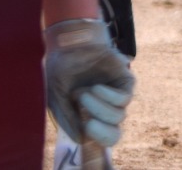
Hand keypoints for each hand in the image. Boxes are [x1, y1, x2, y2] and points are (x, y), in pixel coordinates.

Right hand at [43, 18, 135, 150]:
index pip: (101, 138)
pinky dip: (108, 97)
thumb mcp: (56, 95)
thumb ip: (66, 117)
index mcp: (89, 114)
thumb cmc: (61, 66)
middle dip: (102, 133)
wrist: (69, 40)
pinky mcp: (125, 81)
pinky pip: (124, 99)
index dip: (97, 139)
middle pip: (115, 134)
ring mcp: (116, 94)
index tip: (85, 131)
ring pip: (118, 117)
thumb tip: (81, 140)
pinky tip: (95, 88)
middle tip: (89, 125)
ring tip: (82, 94)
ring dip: (98, 108)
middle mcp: (105, 107)